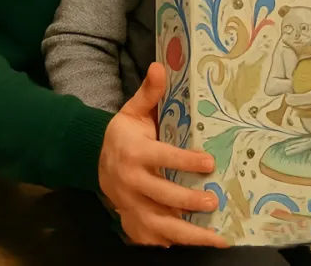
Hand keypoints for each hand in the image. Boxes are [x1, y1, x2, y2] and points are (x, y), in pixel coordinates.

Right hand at [98, 62, 226, 246]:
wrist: (94, 160)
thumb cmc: (124, 134)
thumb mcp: (132, 110)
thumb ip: (149, 92)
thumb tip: (160, 66)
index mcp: (134, 153)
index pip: (162, 158)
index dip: (185, 162)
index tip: (208, 163)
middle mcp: (130, 183)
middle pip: (161, 196)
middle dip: (188, 201)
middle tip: (214, 201)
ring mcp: (129, 207)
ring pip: (158, 225)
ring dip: (187, 233)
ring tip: (216, 238)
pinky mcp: (130, 223)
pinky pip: (149, 238)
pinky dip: (168, 244)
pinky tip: (192, 245)